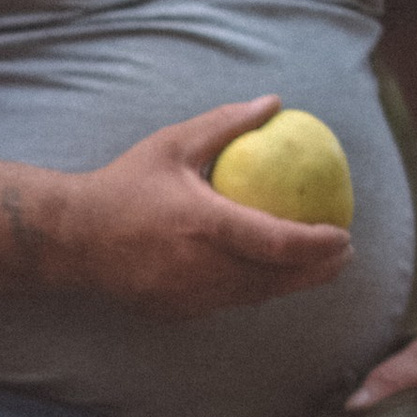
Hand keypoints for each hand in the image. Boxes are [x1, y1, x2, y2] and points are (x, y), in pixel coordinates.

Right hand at [72, 99, 355, 319]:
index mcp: (203, 224)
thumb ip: (226, 125)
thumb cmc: (124, 184)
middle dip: (318, 271)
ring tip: (313, 266)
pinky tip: (263, 274)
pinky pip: (225, 302)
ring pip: (254, 296)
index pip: (277, 243)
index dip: (318, 245)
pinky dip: (250, 289)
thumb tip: (274, 103)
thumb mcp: (174, 144)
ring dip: (288, 284)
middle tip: (342, 254)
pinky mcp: (176, 312)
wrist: (71, 238)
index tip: (344, 235)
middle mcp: (199, 267)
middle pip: (276, 280)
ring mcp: (187, 296)